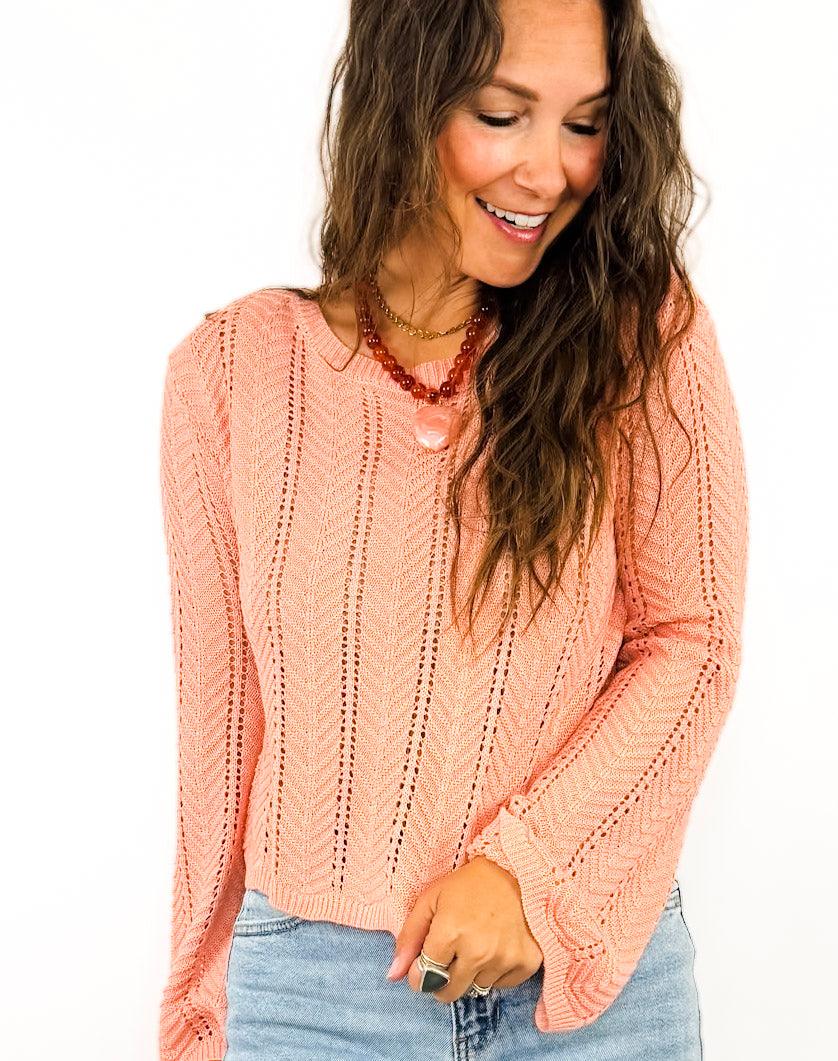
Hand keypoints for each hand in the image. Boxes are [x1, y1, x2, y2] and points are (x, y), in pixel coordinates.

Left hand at [386, 855, 542, 1001]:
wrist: (517, 869)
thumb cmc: (469, 883)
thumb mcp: (431, 900)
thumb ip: (409, 937)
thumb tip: (392, 975)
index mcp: (449, 933)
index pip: (424, 979)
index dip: (419, 973)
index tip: (422, 963)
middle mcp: (477, 952)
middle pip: (449, 992)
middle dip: (442, 979)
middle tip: (448, 957)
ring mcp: (504, 959)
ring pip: (475, 989)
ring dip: (470, 974)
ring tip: (475, 944)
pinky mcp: (527, 962)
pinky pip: (501, 985)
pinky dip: (495, 973)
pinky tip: (496, 947)